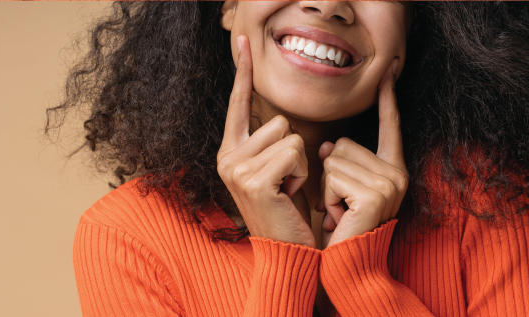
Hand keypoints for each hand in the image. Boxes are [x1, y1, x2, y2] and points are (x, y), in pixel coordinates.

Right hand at [216, 36, 313, 247]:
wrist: (287, 249)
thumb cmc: (287, 209)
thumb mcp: (276, 169)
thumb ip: (270, 142)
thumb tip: (280, 117)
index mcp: (230, 152)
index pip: (239, 104)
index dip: (242, 72)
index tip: (243, 42)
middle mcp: (227, 158)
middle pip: (278, 120)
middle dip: (294, 148)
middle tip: (286, 181)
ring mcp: (236, 169)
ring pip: (289, 134)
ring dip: (300, 161)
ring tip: (287, 187)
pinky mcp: (253, 180)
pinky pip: (295, 151)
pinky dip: (301, 172)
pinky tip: (288, 194)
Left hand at [318, 59, 407, 247]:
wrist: (348, 267)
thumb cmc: (342, 229)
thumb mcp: (341, 189)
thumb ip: (340, 161)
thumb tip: (326, 144)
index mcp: (393, 169)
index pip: (390, 126)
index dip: (388, 99)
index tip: (389, 69)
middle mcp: (398, 173)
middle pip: (344, 143)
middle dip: (330, 173)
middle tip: (340, 205)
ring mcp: (390, 183)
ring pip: (334, 159)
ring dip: (326, 188)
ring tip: (339, 213)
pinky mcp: (376, 194)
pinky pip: (333, 176)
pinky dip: (327, 197)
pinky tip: (339, 217)